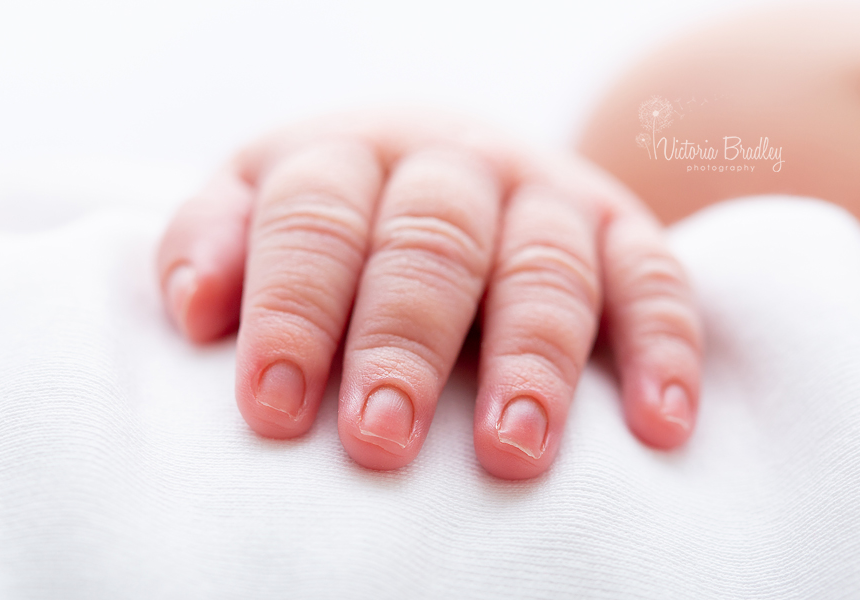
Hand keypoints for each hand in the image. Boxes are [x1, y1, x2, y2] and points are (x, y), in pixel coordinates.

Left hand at [157, 110, 702, 478]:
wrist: (451, 154)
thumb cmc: (344, 211)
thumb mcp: (260, 200)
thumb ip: (217, 241)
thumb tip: (195, 312)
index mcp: (353, 155)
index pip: (318, 220)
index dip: (293, 308)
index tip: (273, 407)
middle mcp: (456, 163)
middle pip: (432, 243)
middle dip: (405, 342)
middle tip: (379, 437)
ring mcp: (547, 194)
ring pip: (547, 265)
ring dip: (533, 358)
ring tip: (512, 449)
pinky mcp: (622, 227)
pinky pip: (658, 279)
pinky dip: (664, 347)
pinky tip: (660, 425)